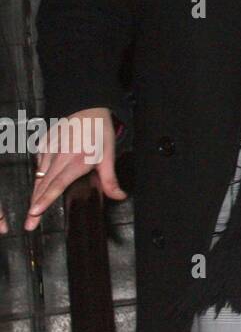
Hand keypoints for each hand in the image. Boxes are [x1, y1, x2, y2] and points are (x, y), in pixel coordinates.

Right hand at [25, 107, 126, 230]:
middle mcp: (59, 157)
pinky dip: (39, 176)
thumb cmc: (100, 131)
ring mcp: (48, 150)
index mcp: (76, 160)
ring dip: (34, 194)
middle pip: (43, 185)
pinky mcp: (43, 145)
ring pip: (38, 177)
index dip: (45, 199)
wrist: (87, 107)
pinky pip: (39, 164)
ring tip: (31, 213)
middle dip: (34, 206)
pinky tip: (40, 185)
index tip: (34, 212)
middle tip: (28, 225)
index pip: (57, 184)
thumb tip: (120, 196)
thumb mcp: (109, 154)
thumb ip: (110, 178)